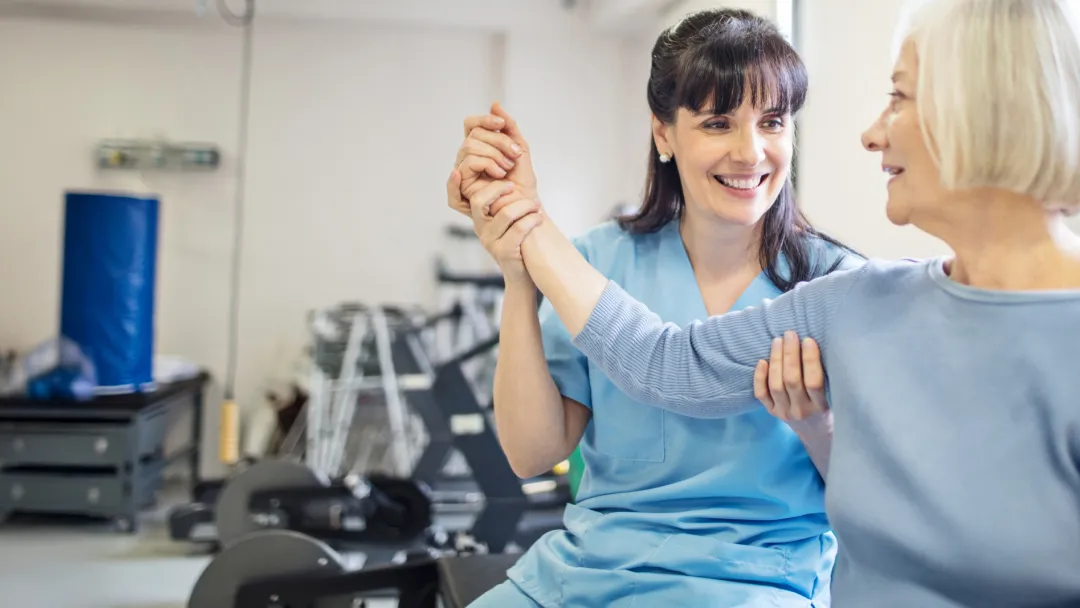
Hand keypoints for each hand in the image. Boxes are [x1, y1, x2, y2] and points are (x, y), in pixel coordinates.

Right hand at [447, 102, 537, 216]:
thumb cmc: (522, 182)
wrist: (525, 206)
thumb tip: (495, 104)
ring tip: (507, 168)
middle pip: (473, 135)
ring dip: (494, 155)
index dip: (484, 120)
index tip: (502, 125)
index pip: (471, 125)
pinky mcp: (463, 186)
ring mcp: (464, 172)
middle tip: (515, 155)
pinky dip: (486, 165)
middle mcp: (468, 158)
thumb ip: (508, 126)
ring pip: (469, 147)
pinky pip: (466, 165)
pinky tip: (498, 173)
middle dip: (497, 141)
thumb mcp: (520, 148)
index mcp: (480, 147)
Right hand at [452, 178, 543, 284]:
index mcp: (480, 216)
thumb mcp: (513, 216)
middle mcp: (480, 228)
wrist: (526, 274)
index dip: (456, 183)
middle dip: (499, 188)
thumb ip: (510, 195)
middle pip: (479, 200)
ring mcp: (490, 241)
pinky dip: (532, 220)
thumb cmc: (522, 239)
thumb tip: (517, 160)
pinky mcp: (503, 252)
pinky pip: (518, 229)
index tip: (469, 168)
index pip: (465, 195)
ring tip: (537, 206)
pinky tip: (539, 219)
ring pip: (505, 213)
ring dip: (526, 205)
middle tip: (515, 185)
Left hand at [754, 331, 829, 421]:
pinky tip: (762, 361)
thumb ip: (825, 377)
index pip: (814, 382)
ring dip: (776, 360)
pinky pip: (761, 394)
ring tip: (777, 341)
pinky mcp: (772, 412)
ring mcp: (784, 413)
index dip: (810, 360)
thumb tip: (812, 344)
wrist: (817, 435)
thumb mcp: (834, 397)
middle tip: (790, 334)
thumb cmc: (828, 408)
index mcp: (820, 407)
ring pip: (775, 385)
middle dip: (790, 354)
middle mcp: (801, 411)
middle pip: (791, 380)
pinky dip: (759, 377)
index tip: (808, 340)